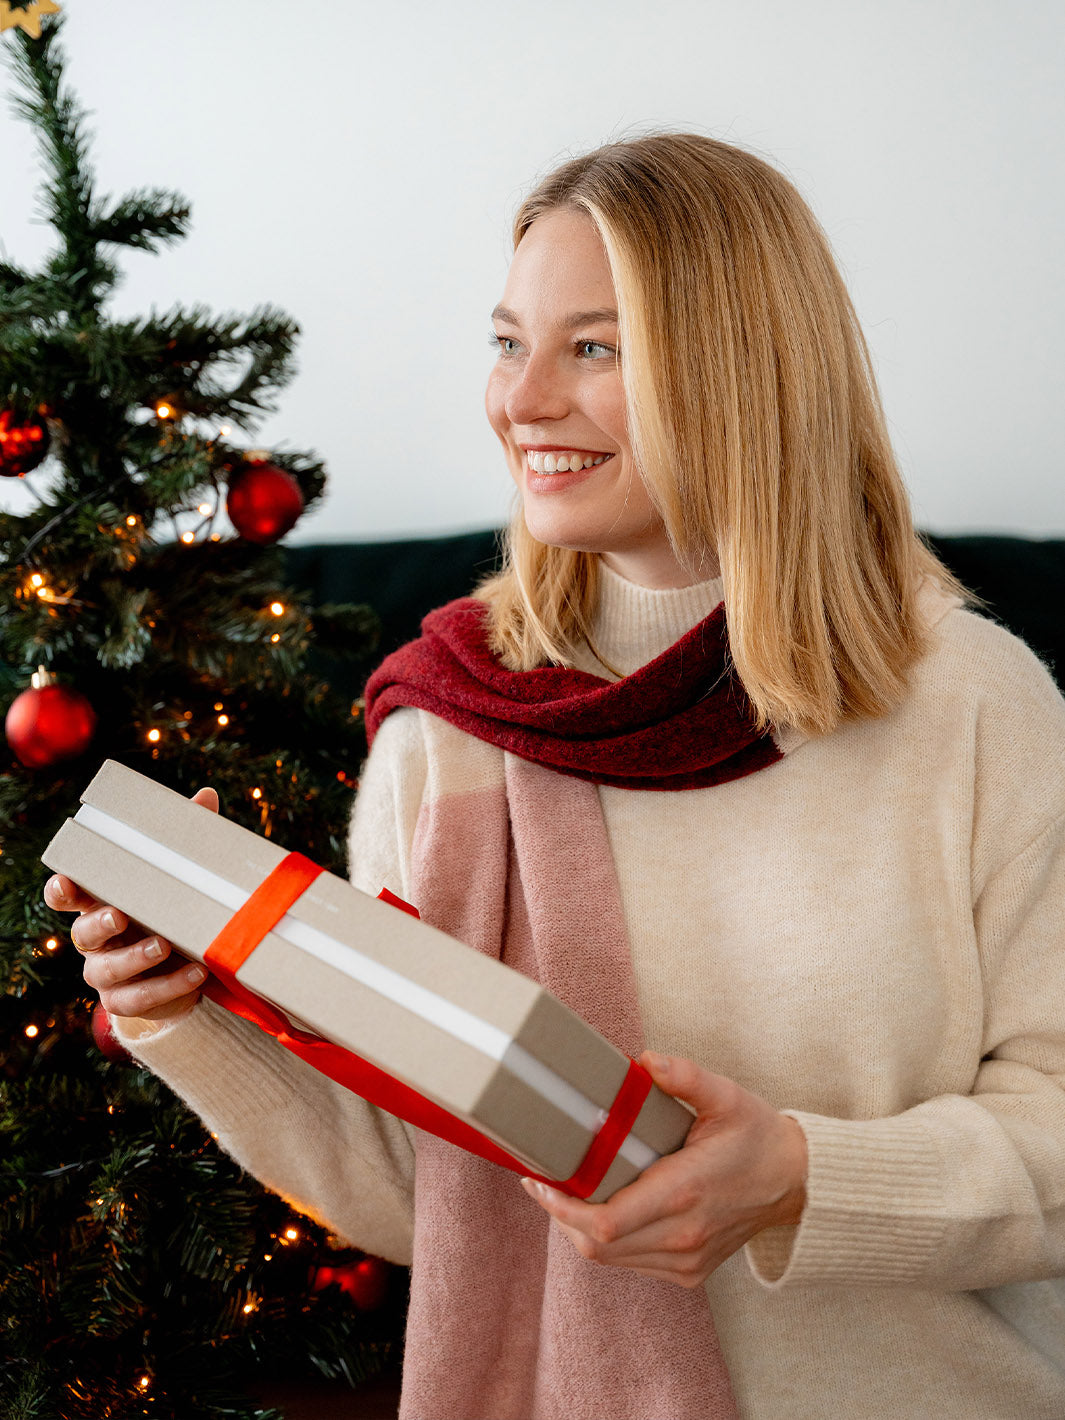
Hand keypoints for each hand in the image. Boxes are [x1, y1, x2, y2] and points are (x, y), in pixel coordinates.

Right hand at [43, 786, 219, 1023]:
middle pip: (82, 933)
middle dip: (99, 923)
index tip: (67, 881)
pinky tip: (196, 974)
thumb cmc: (171, 913)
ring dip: (136, 958)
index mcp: (100, 904)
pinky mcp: (125, 1002)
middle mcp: (96, 940)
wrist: (183, 971)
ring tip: (165, 945)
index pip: (66, 896)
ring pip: (106, 971)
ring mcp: (107, 974)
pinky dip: (167, 987)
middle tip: (121, 915)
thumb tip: (205, 796)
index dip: (61, 890)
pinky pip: (138, 999)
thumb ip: (185, 842)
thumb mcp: (178, 878)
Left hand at [521, 1051, 806, 1288]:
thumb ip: (686, 1076)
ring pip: (610, 1259)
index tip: (538, 1180)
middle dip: (560, 1214)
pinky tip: (598, 1211)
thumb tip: (645, 1061)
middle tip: (540, 1180)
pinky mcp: (690, 1272)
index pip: (606, 1220)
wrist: (796, 1182)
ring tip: (562, 1193)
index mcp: (685, 1191)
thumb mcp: (727, 1095)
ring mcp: (687, 1260)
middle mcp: (683, 1234)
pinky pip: (631, 1264)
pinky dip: (606, 1243)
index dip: (562, 1206)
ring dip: (578, 1230)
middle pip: (597, 1243)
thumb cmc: (757, 1134)